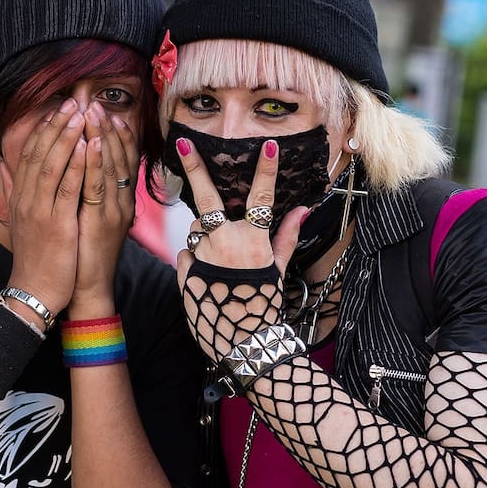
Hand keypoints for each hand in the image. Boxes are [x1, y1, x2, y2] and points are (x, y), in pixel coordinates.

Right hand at [4, 98, 87, 318]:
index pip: (29, 154)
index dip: (43, 129)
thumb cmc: (35, 257)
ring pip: (53, 164)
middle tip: (73, 102)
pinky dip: (78, 164)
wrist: (34, 290)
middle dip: (57, 125)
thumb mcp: (22, 220)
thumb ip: (14, 193)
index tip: (57, 110)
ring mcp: (41, 209)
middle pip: (39, 152)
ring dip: (68, 136)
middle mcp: (27, 198)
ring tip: (81, 114)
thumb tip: (5, 169)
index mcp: (21, 197)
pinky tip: (88, 146)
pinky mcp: (57, 222)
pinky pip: (68, 187)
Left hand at [72, 103, 138, 313]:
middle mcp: (121, 202)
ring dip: (102, 137)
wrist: (86, 288)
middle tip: (96, 104)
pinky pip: (99, 186)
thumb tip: (81, 169)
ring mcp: (114, 210)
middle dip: (107, 128)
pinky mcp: (101, 220)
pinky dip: (95, 163)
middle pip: (119, 157)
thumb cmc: (84, 253)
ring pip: (110, 166)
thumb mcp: (89, 217)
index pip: (120, 159)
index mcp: (119, 200)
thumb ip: (87, 192)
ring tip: (93, 113)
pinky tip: (90, 145)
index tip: (104, 112)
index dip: (114, 134)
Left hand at [170, 136, 307, 361]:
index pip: (261, 197)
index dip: (265, 170)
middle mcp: (225, 243)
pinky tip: (207, 280)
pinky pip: (186, 255)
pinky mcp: (184, 273)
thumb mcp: (279, 269)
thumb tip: (303, 208)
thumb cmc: (264, 305)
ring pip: (196, 231)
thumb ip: (286, 235)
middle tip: (183, 143)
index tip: (267, 146)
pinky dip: (193, 261)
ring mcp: (202, 257)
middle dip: (196, 168)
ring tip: (220, 267)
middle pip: (207, 198)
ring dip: (205, 238)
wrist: (243, 344)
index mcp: (252, 240)